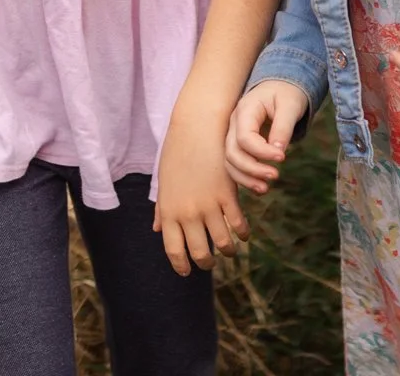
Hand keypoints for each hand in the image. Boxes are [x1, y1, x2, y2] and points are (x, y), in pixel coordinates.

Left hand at [153, 111, 248, 276]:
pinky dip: (242, 233)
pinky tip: (243, 234)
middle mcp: (188, 213)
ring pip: (222, 243)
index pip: (174, 250)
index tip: (186, 272)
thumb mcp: (164, 183)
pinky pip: (238, 223)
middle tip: (209, 263)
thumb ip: (161, 209)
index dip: (181, 266)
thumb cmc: (177, 152)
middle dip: (205, 262)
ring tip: (229, 251)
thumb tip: (156, 230)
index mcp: (169, 211)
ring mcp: (209, 205)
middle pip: (199, 252)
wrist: (197, 127)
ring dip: (227, 251)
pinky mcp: (228, 195)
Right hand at [225, 80, 308, 193]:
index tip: (282, 157)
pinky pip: (235, 165)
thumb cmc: (286, 94)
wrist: (280, 87)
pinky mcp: (239, 145)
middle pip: (232, 152)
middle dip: (252, 168)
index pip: (245, 137)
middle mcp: (234, 123)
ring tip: (266, 188)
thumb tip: (279, 151)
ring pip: (230, 162)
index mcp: (245, 110)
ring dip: (246, 178)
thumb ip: (283, 127)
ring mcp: (233, 134)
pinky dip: (245, 178)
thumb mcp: (290, 105)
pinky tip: (261, 187)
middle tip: (275, 175)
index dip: (262, 152)